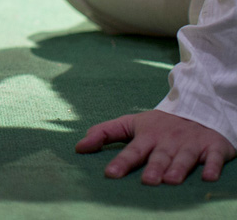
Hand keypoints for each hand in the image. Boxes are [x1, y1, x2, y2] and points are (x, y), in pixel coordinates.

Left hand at [77, 109, 236, 183]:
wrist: (198, 110)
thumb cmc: (160, 124)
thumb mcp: (131, 124)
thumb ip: (105, 134)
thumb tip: (78, 147)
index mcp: (147, 136)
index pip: (132, 150)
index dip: (121, 162)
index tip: (110, 174)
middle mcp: (168, 141)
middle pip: (159, 156)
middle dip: (153, 168)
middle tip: (147, 181)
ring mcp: (191, 144)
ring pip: (184, 158)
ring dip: (178, 169)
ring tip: (170, 180)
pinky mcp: (213, 147)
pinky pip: (214, 158)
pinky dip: (212, 167)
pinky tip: (209, 177)